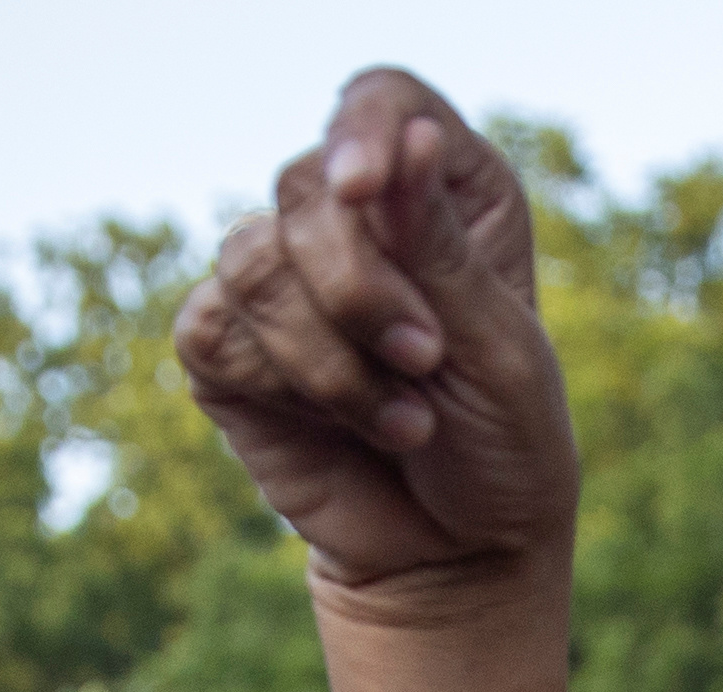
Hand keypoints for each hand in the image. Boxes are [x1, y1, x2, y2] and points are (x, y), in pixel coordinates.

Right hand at [177, 72, 577, 613]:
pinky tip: (349, 426)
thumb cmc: (503, 446)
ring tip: (405, 418)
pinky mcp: (231, 347)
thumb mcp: (496, 347)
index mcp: (442, 192)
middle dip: (360, 287)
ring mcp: (283, 281)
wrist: (461, 557)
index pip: (381, 102)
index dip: (362, 131)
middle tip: (426, 361)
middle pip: (306, 185)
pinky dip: (290, 387)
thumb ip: (439, 246)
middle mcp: (357, 221)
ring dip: (333, 356)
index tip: (363, 188)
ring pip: (255, 260)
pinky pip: (219, 328)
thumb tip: (404, 136)